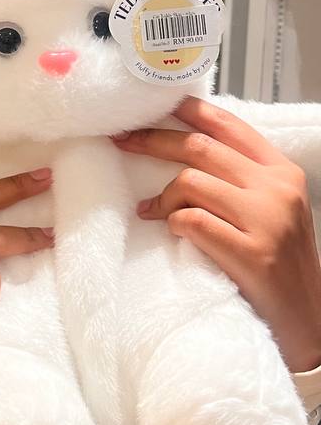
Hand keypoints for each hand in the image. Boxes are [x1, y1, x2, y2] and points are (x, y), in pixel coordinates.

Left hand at [112, 95, 320, 373]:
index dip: (189, 111)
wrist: (306, 320)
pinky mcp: (251, 254)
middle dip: (153, 141)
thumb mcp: (271, 210)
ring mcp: (267, 221)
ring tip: (154, 211)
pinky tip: (171, 231)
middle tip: (123, 141)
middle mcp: (277, 189)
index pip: (230, 127)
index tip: (155, 104)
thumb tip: (185, 149)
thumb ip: (240, 180)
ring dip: (163, 197)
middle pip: (200, 148)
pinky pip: (192, 221)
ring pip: (191, 183)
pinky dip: (173, 223)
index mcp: (282, 172)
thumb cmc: (279, 264)